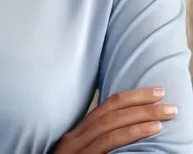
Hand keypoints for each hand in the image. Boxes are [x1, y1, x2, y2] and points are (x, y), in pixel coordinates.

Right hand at [53, 88, 177, 152]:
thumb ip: (94, 147)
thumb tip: (121, 140)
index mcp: (75, 136)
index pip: (104, 108)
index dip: (129, 97)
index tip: (151, 92)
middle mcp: (74, 138)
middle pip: (109, 111)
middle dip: (139, 101)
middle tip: (164, 95)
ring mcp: (77, 148)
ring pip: (112, 123)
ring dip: (142, 115)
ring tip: (165, 113)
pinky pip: (109, 142)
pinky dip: (132, 133)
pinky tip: (151, 129)